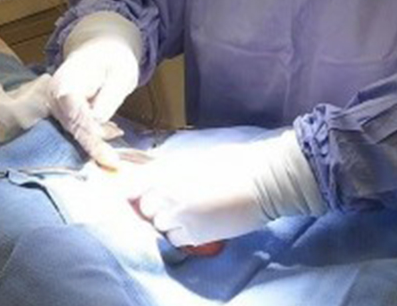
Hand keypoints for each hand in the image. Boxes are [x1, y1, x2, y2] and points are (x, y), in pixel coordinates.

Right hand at [50, 12, 141, 167]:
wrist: (102, 48)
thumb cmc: (113, 56)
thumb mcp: (120, 70)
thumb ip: (109, 95)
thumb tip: (98, 119)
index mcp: (65, 81)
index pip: (74, 113)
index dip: (90, 132)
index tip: (106, 150)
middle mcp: (54, 97)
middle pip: (72, 128)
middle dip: (94, 147)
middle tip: (116, 163)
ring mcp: (57, 108)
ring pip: (75, 133)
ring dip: (97, 145)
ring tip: (118, 156)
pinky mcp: (65, 116)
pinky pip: (79, 131)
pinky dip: (96, 139)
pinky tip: (112, 143)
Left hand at [126, 132, 325, 246]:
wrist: (264, 181)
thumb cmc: (237, 162)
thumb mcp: (198, 158)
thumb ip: (173, 169)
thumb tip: (156, 178)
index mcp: (169, 169)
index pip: (133, 185)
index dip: (133, 190)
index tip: (134, 192)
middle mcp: (168, 194)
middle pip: (146, 207)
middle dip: (157, 204)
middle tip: (177, 199)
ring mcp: (179, 217)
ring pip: (160, 225)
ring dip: (169, 220)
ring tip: (191, 211)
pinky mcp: (194, 236)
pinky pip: (176, 238)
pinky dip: (182, 233)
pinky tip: (199, 222)